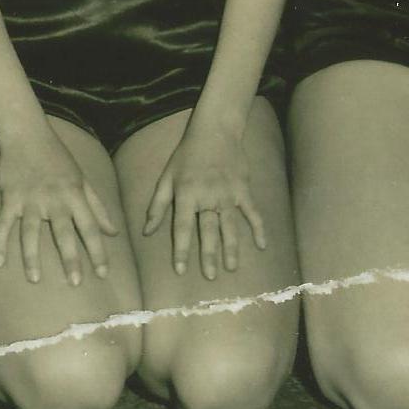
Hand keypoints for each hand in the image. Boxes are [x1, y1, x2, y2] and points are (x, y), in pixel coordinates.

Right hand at [0, 126, 118, 285]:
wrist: (28, 135)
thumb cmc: (59, 158)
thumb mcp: (83, 179)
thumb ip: (98, 207)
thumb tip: (113, 232)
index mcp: (75, 195)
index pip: (90, 227)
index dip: (98, 251)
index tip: (103, 273)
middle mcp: (54, 199)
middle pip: (63, 233)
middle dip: (70, 258)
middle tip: (75, 283)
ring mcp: (30, 199)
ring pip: (31, 232)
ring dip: (32, 256)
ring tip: (34, 279)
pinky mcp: (10, 198)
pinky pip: (3, 224)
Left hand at [141, 113, 268, 282]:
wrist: (216, 131)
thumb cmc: (187, 155)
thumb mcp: (167, 177)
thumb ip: (157, 206)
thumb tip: (147, 232)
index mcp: (186, 194)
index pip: (183, 228)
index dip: (181, 250)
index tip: (180, 270)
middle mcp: (208, 196)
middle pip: (208, 231)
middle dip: (209, 255)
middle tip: (210, 277)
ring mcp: (228, 194)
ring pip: (230, 226)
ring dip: (231, 248)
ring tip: (231, 268)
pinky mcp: (243, 189)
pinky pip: (252, 212)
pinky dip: (259, 228)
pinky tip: (262, 245)